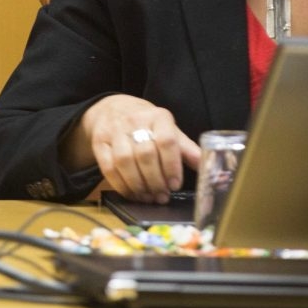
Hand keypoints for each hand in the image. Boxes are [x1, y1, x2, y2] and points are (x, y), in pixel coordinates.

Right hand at [65, 94, 199, 203]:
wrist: (113, 110)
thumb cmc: (148, 125)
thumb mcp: (169, 130)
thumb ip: (186, 150)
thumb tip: (207, 168)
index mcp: (158, 116)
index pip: (166, 141)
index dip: (172, 166)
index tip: (175, 185)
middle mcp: (134, 120)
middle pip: (145, 154)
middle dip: (155, 180)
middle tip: (162, 196)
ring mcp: (114, 131)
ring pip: (125, 161)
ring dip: (138, 185)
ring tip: (149, 197)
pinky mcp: (99, 143)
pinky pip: (109, 168)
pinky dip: (122, 185)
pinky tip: (133, 194)